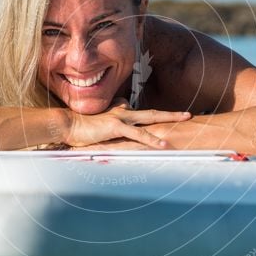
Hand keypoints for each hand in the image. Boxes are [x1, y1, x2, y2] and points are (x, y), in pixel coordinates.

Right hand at [62, 98, 190, 148]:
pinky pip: (139, 134)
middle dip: (171, 113)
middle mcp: (123, 111)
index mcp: (119, 110)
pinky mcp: (116, 126)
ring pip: (151, 118)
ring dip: (170, 118)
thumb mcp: (98, 124)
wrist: (66, 124)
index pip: (141, 113)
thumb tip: (115, 125)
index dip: (155, 117)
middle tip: (188, 114)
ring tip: (186, 119)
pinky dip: (153, 140)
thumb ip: (110, 122)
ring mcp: (120, 117)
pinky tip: (164, 145)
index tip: (169, 120)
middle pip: (153, 112)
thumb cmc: (80, 126)